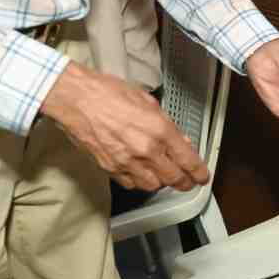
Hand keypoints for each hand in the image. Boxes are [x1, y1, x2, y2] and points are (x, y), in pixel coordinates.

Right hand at [40, 61, 207, 190]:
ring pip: (153, 185)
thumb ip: (167, 124)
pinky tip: (140, 172)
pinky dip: (138, 181)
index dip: (199, 172)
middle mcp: (146, 149)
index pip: (188, 160)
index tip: (203, 177)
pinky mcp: (109, 168)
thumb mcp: (147, 101)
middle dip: (184, 182)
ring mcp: (126, 161)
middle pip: (173, 179)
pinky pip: (130, 184)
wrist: (75, 99)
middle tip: (188, 181)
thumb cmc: (108, 92)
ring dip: (161, 182)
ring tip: (163, 175)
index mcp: (159, 130)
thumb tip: (180, 140)